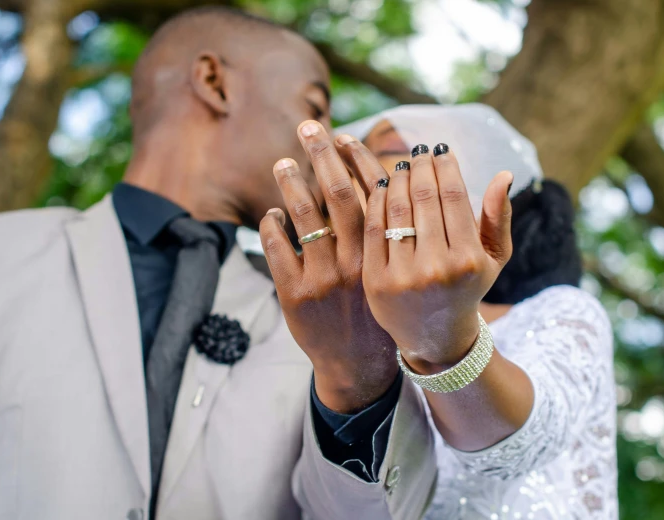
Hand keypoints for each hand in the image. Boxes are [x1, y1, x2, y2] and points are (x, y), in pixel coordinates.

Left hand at [258, 121, 396, 412]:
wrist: (360, 365)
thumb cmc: (377, 309)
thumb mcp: (392, 272)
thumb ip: (385, 229)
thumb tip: (376, 179)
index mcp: (383, 252)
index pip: (370, 192)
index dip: (355, 157)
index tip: (343, 134)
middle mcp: (354, 261)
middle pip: (335, 194)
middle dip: (321, 154)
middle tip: (308, 126)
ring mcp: (322, 278)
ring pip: (302, 217)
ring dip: (291, 183)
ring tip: (283, 162)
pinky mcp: (294, 295)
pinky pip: (276, 249)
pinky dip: (271, 226)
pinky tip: (273, 214)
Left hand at [354, 142, 512, 373]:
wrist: (435, 338)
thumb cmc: (467, 289)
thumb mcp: (493, 259)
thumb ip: (498, 217)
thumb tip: (503, 173)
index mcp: (468, 260)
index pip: (453, 197)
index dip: (445, 167)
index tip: (440, 151)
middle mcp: (436, 268)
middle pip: (424, 198)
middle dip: (420, 168)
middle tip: (417, 152)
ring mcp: (403, 276)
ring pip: (397, 210)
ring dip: (396, 180)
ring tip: (400, 167)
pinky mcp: (375, 281)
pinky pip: (373, 229)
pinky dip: (376, 201)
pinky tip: (380, 187)